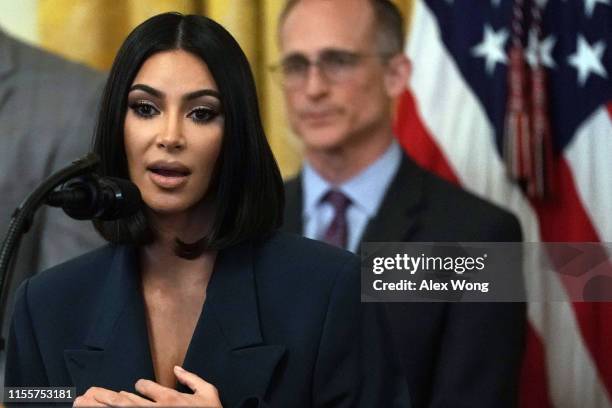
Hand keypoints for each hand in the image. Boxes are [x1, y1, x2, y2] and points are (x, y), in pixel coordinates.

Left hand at [73, 366, 222, 406]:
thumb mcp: (208, 393)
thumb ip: (192, 379)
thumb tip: (177, 369)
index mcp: (171, 398)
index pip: (146, 387)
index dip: (140, 386)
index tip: (137, 387)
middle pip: (125, 401)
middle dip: (104, 397)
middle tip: (85, 395)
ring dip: (101, 405)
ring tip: (83, 403)